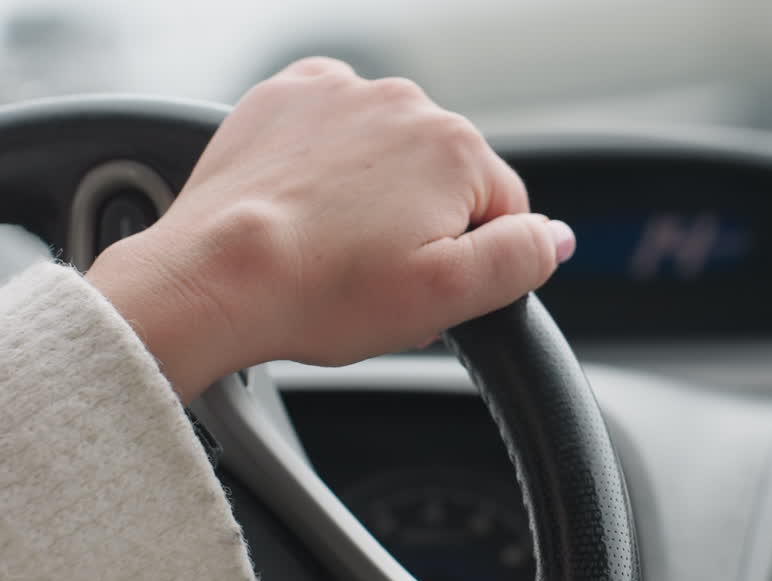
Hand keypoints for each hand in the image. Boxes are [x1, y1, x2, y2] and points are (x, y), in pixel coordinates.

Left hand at [86, 58, 573, 400]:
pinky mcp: (286, 98)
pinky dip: (330, 164)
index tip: (422, 285)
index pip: (502, 210)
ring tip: (333, 245)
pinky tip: (309, 208)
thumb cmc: (322, 291)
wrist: (214, 276)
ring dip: (376, 194)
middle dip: (422, 225)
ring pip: (390, 153)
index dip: (469, 260)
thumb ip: (523, 258)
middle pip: (446, 178)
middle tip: (373, 273)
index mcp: (455, 148)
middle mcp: (404, 102)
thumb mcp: (448, 296)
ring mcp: (340, 94)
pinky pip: (335, 131)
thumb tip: (558, 235)